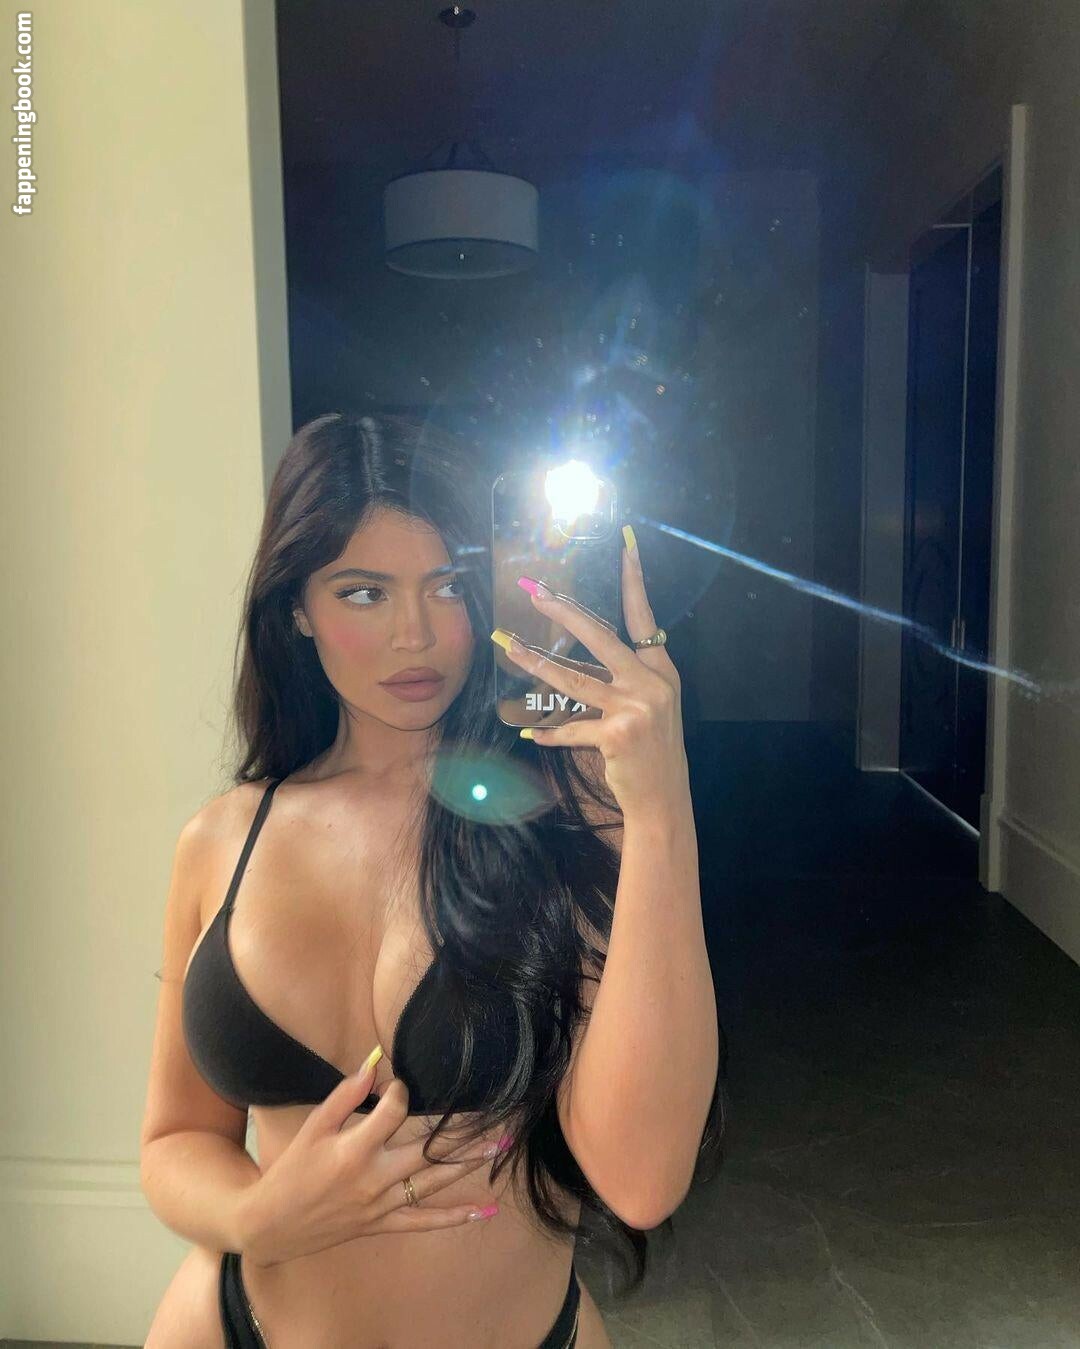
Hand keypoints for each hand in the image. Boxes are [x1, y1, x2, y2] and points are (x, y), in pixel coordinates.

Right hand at [238, 1051, 505, 1267]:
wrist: (271, 1224)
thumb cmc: (292, 1170)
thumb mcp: (312, 1127)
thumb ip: (344, 1096)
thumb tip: (374, 1065)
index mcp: (353, 1149)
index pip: (393, 1113)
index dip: (400, 1092)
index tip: (402, 1083)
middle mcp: (373, 1178)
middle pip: (426, 1151)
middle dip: (461, 1135)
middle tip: (495, 1120)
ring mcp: (380, 1205)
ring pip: (432, 1184)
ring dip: (467, 1166)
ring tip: (498, 1150)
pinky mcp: (382, 1224)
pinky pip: (423, 1222)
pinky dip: (454, 1218)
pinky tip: (482, 1212)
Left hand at [496, 526, 689, 818]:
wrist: (664, 798)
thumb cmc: (652, 750)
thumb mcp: (650, 706)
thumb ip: (625, 679)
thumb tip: (582, 657)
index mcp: (660, 670)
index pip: (643, 616)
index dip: (634, 580)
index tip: (625, 544)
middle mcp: (650, 683)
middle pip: (599, 637)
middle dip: (563, 611)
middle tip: (536, 591)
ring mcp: (635, 708)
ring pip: (573, 678)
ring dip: (535, 662)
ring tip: (508, 646)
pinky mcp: (617, 735)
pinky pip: (571, 727)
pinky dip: (549, 732)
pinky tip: (529, 732)